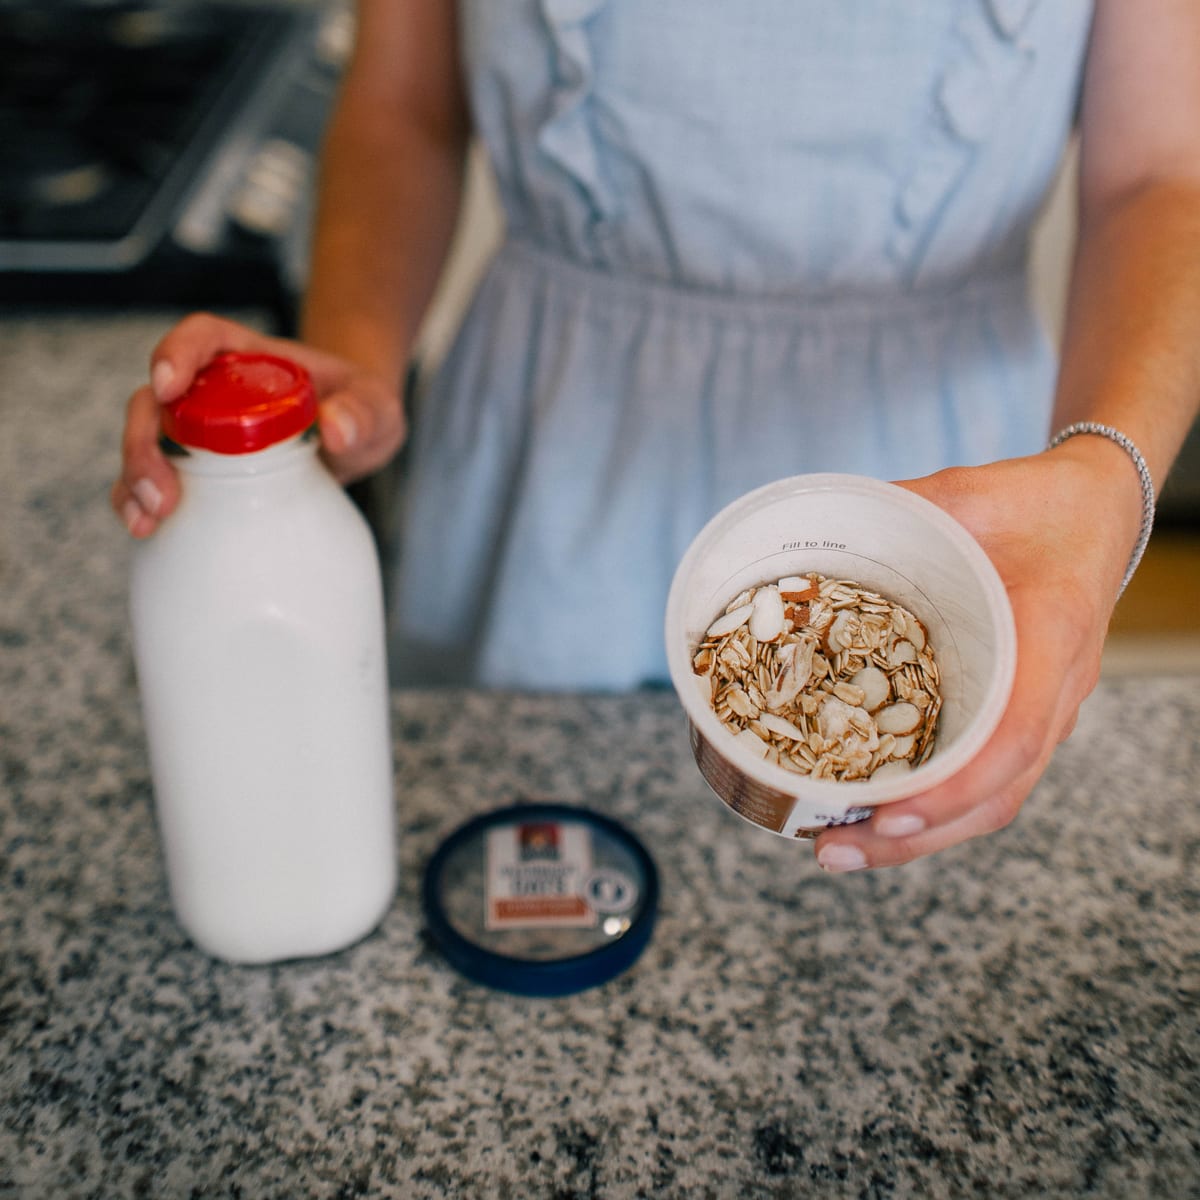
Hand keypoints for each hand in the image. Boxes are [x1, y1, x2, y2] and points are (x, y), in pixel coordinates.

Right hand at [111, 313, 406, 536]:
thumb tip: (336, 429)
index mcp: (251, 358)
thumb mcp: (377, 407)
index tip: (167, 387)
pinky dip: (142, 502)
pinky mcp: (200, 469)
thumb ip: (364, 412)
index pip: (202, 338)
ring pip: (147, 442)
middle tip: (162, 492)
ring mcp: (201, 430)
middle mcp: (213, 388)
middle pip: (157, 399)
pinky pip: (157, 478)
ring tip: (147, 520)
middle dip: (144, 442)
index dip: (176, 354)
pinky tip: (146, 530)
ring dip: (134, 479)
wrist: (357, 435)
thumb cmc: (360, 408)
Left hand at [812, 443, 1141, 871]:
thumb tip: (818, 525)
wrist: (1091, 513)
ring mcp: (1039, 710)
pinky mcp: (1015, 713)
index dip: (955, 784)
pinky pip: (979, 776)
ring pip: (987, 799)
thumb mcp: (969, 492)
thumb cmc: (1034, 503)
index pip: (1015, 734)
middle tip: (829, 848)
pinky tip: (865, 814)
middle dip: (913, 835)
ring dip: (914, 836)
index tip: (891, 813)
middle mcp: (1054, 690)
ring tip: (833, 848)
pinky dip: (926, 806)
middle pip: (995, 794)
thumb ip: (903, 508)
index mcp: (1052, 635)